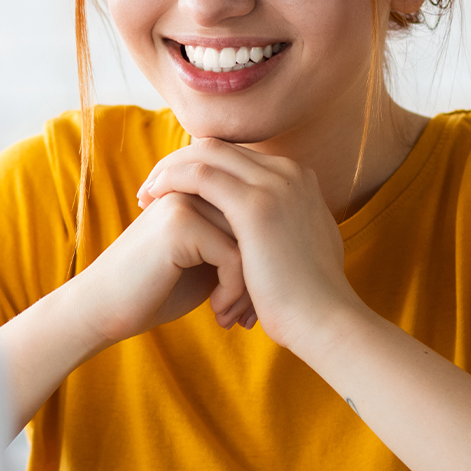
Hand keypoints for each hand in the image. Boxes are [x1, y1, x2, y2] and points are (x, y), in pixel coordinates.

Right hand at [62, 189, 256, 346]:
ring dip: (250, 288)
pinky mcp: (179, 224)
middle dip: (261, 275)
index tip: (255, 300)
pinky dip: (235, 292)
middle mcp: (194, 186)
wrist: (104, 310)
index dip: (262, 258)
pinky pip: (234, 257)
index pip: (257, 214)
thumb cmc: (158, 289)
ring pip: (252, 242)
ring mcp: (185, 201)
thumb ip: (236, 240)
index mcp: (201, 188)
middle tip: (251, 315)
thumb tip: (286, 245)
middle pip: (258, 226)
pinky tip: (219, 315)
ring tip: (237, 318)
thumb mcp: (206, 261)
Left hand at [135, 140, 364, 353]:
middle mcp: (290, 173)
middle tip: (150, 187)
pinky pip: (199, 174)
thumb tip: (268, 236)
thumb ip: (283, 229)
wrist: (325, 322)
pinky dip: (171, 180)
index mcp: (298, 181)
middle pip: (220, 148)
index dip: (200, 168)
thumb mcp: (298, 251)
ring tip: (145, 194)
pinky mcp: (256, 205)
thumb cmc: (306, 300)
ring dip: (170, 169)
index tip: (173, 189)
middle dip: (180, 163)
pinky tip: (151, 197)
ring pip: (206, 153)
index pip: (236, 157)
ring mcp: (275, 184)